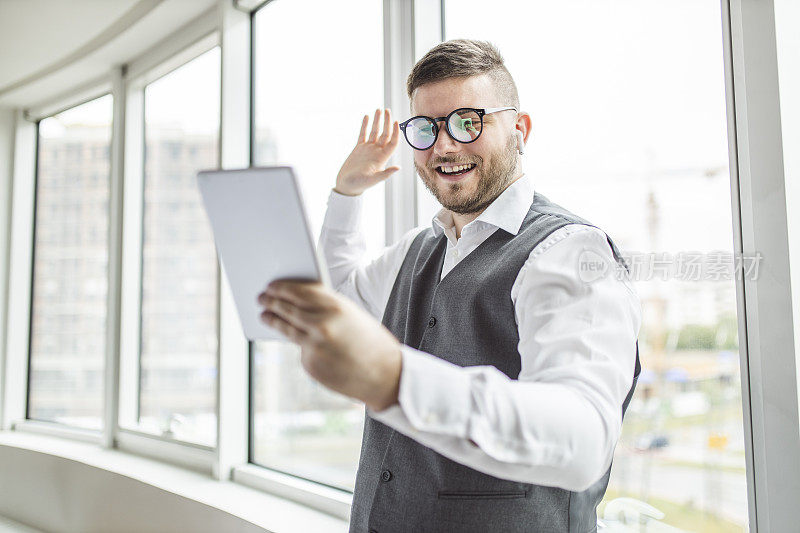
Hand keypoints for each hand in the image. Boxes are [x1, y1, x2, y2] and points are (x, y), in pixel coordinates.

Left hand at [257, 280, 401, 411]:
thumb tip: (299, 303)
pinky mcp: (311, 364)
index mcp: (335, 306)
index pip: (299, 291)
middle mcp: (321, 324)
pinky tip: (302, 342)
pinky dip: (300, 346)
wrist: (385, 375)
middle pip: (288, 309)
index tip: (271, 286)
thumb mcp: (352, 316)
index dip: (282, 287)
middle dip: (272, 302)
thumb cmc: (371, 342)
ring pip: (287, 329)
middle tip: (261, 298)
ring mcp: (314, 346)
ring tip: (264, 315)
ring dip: (273, 320)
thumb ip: (327, 308)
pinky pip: (301, 351)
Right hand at [334, 108, 400, 195]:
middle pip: (385, 134)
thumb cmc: (359, 185)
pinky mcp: (358, 149)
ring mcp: (368, 149)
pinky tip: (367, 116)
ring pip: (374, 132)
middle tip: (387, 110)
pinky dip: (365, 125)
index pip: (392, 142)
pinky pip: (363, 134)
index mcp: (382, 158)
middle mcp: (376, 152)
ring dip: (377, 121)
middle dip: (387, 122)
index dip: (395, 132)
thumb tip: (398, 168)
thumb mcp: (372, 180)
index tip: (396, 121)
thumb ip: (385, 173)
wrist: (346, 186)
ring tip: (379, 109)